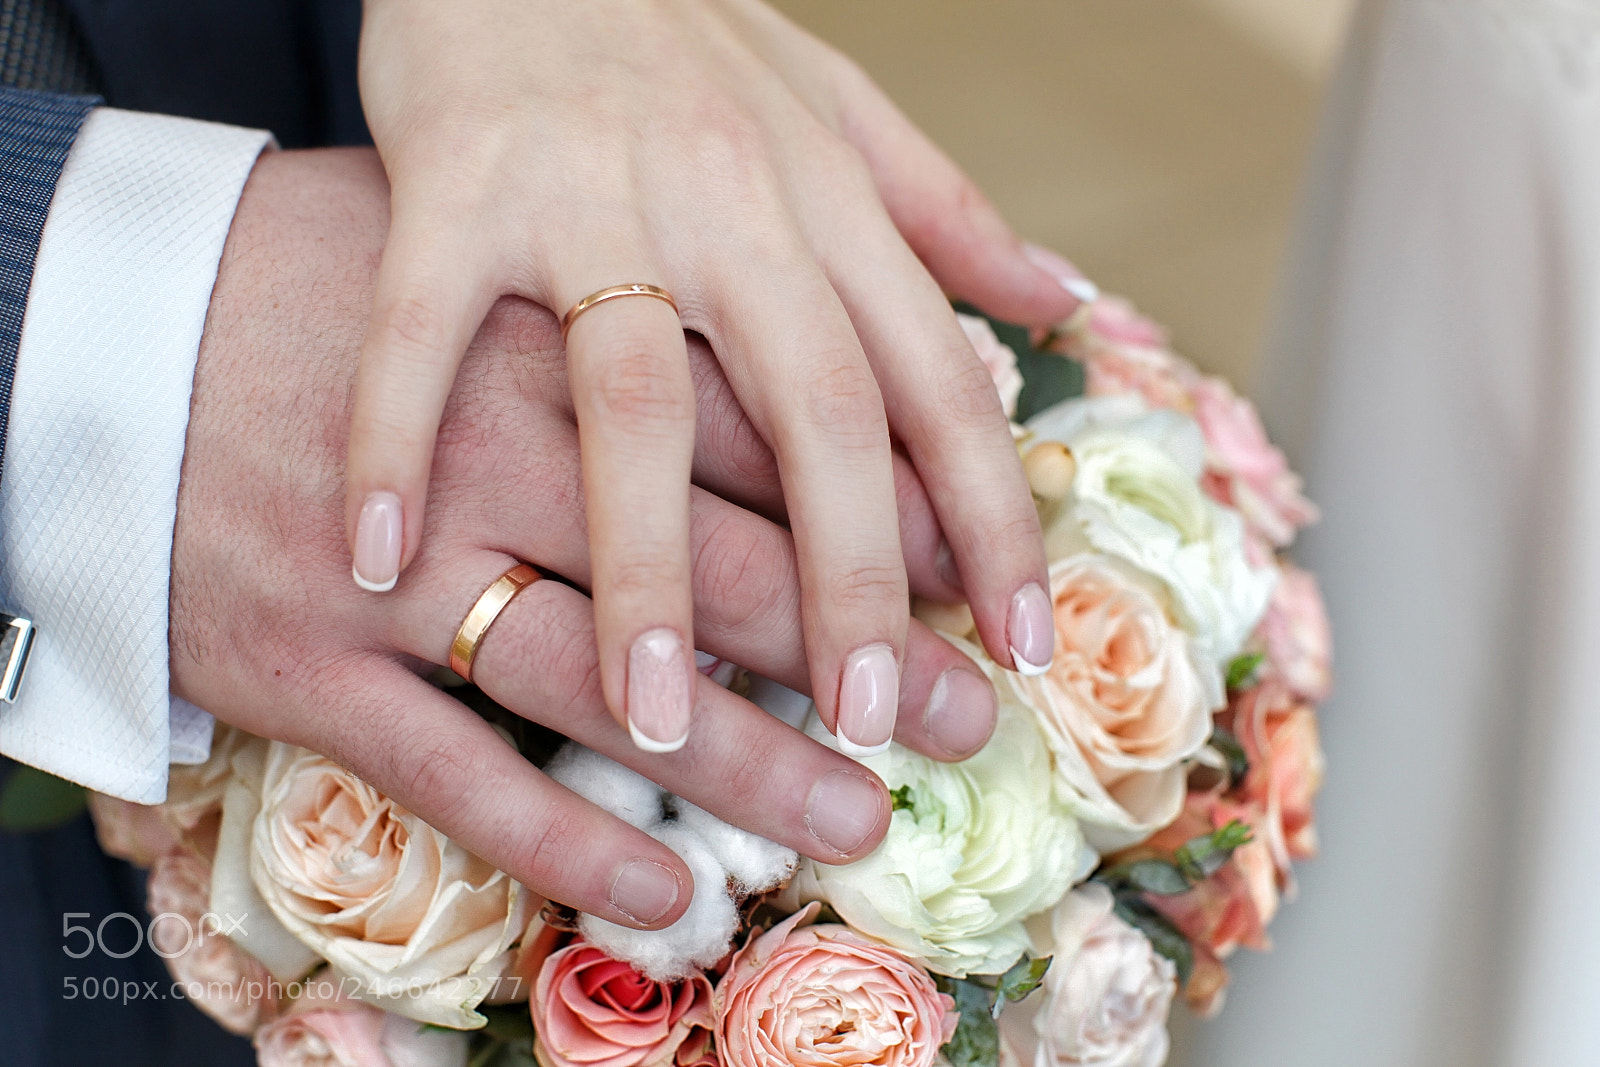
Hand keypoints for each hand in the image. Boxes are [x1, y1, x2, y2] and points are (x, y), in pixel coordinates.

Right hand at [173, 147, 1000, 928]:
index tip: (973, 588)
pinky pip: (451, 764)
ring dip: (740, 758)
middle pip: (722, 559)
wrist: (91, 313)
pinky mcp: (311, 654)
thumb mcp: (490, 216)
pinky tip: (653, 885)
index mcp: (566, 331)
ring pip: (606, 675)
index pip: (771, 434)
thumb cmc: (315, 263)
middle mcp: (505, 448)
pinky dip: (555, 831)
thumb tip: (788, 272)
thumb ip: (651, 248)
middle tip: (956, 718)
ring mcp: (405, 560)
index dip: (887, 519)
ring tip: (849, 820)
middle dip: (854, 649)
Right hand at [347, 0, 1088, 754]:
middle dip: (852, 579)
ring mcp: (590, 195)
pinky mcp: (455, 180)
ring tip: (661, 715)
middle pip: (814, 412)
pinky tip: (381, 554)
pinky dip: (396, 436)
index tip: (1028, 643)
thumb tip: (1063, 299)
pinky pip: (425, 327)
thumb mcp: (841, 106)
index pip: (936, 380)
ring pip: (637, 397)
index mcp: (829, 204)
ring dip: (647, 565)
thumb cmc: (685, 31)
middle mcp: (731, 204)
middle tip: (871, 723)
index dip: (994, 515)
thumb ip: (946, 213)